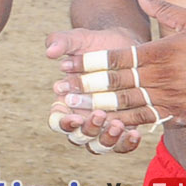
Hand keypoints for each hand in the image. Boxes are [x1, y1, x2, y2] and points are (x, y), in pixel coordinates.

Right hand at [44, 25, 147, 151]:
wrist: (125, 46)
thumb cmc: (96, 43)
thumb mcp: (77, 39)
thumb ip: (61, 42)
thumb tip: (50, 52)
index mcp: (65, 103)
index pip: (56, 121)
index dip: (63, 123)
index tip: (74, 115)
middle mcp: (82, 118)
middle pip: (78, 138)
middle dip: (87, 130)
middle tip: (99, 114)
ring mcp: (103, 126)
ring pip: (99, 146)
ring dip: (106, 139)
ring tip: (118, 124)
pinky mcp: (124, 127)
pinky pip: (122, 145)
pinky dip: (126, 143)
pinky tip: (135, 133)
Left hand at [52, 0, 185, 130]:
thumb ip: (164, 8)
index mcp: (162, 53)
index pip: (116, 58)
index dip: (89, 62)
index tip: (67, 64)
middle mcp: (163, 77)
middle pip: (116, 84)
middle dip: (86, 87)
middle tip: (60, 90)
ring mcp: (172, 99)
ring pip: (127, 106)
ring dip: (98, 109)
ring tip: (75, 110)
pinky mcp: (180, 117)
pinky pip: (147, 121)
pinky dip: (125, 124)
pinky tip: (105, 125)